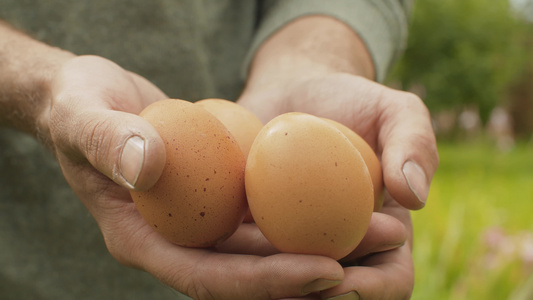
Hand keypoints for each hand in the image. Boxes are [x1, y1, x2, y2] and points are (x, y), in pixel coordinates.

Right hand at [43, 55, 376, 299]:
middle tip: (378, 248)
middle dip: (315, 268)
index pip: (209, 275)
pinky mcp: (215, 198)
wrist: (86, 98)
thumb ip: (109, 140)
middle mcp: (175, 241)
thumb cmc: (79, 105)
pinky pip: (264, 213)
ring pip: (267, 245)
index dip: (267, 281)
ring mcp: (197, 222)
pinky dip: (304, 211)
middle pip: (250, 271)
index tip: (326, 270)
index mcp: (141, 239)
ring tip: (383, 227)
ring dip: (324, 241)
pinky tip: (346, 200)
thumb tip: (148, 164)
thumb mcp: (84, 114)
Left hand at [236, 16, 438, 298]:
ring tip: (245, 266)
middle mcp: (336, 250)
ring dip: (265, 285)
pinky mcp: (251, 234)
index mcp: (381, 237)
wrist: (298, 92)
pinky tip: (213, 246)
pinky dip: (230, 258)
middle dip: (312, 296)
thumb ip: (414, 145)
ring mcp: (291, 246)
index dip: (372, 291)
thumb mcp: (395, 113)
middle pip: (331, 294)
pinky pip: (240, 256)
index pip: (389, 280)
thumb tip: (413, 197)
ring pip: (280, 285)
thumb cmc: (354, 102)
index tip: (341, 275)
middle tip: (287, 284)